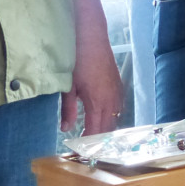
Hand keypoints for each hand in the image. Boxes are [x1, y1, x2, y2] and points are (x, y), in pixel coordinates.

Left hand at [61, 0, 124, 134]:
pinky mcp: (118, 83)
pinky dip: (111, 115)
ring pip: (115, 117)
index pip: (96, 130)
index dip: (89, 142)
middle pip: (108, 127)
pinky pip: (117, 106)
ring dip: (105, 127)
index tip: (81, 150)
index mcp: (99, 101)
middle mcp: (112, 98)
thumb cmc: (77, 59)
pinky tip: (102, 117)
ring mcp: (117, 90)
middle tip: (86, 147)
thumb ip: (69, 109)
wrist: (91, 35)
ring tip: (94, 135)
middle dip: (98, 138)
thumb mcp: (69, 86)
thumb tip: (66, 128)